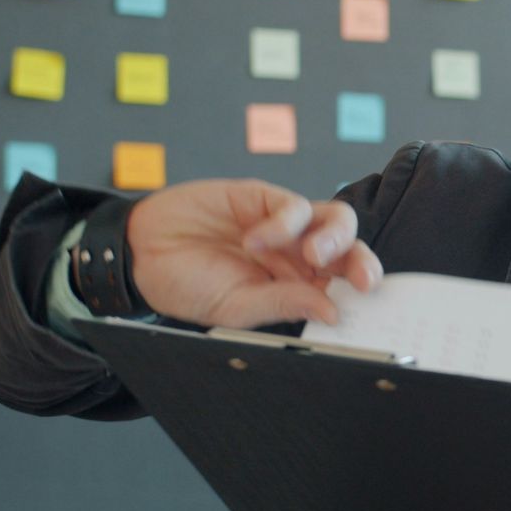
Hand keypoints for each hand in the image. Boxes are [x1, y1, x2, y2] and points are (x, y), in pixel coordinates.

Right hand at [120, 179, 381, 327]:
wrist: (140, 252)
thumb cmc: (187, 284)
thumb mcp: (233, 308)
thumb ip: (281, 306)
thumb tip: (330, 312)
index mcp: (298, 287)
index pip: (344, 286)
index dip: (361, 292)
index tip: (369, 305)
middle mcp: (299, 255)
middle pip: (350, 251)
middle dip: (363, 263)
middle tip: (362, 281)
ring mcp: (285, 225)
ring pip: (336, 220)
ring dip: (335, 238)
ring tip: (313, 254)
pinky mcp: (263, 197)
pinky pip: (293, 205)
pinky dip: (282, 223)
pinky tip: (253, 240)